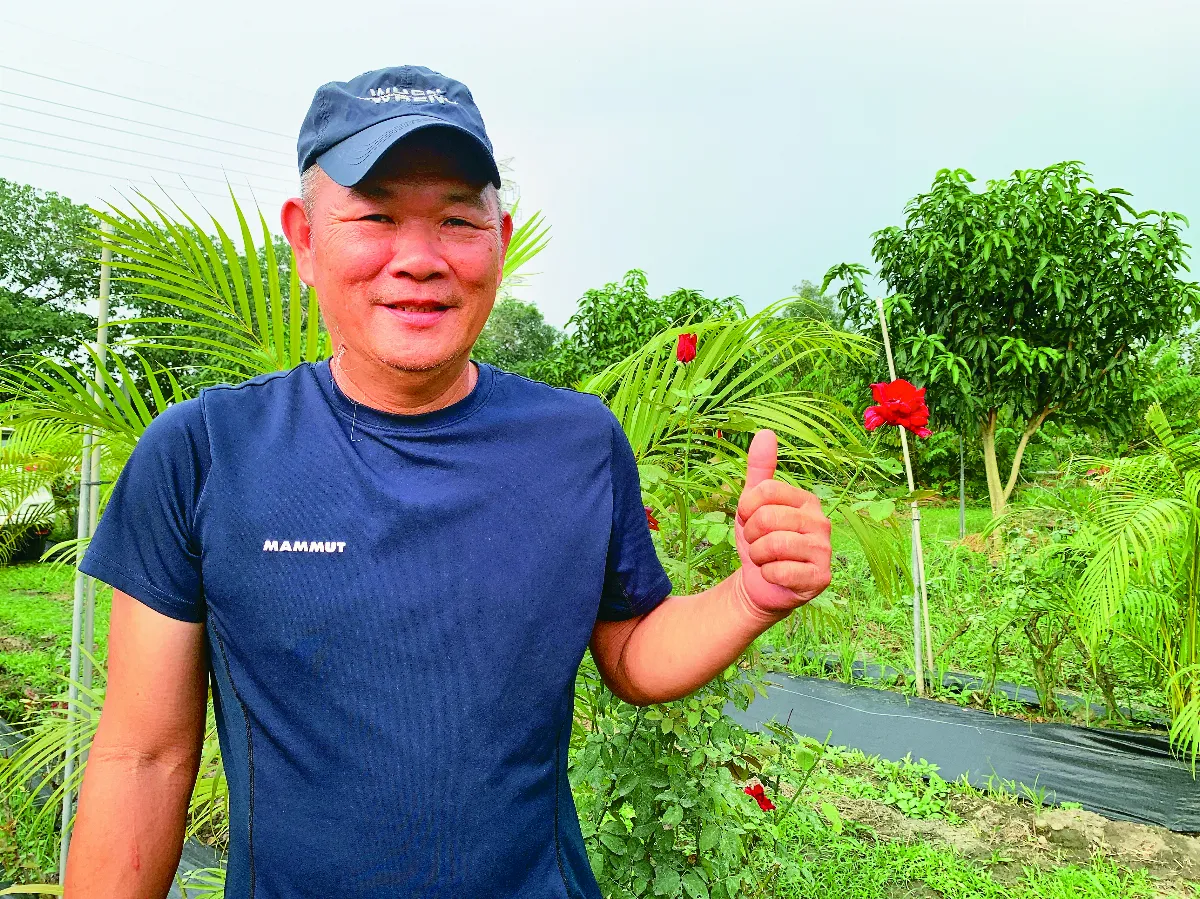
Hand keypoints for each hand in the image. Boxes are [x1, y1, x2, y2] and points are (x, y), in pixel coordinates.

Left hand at [734, 430, 832, 618]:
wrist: (761, 584)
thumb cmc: (759, 541)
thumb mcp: (752, 504)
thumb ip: (759, 469)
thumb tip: (766, 432)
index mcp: (807, 500)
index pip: (766, 491)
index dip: (746, 509)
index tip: (749, 520)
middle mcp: (822, 522)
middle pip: (767, 519)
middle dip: (750, 536)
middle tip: (757, 544)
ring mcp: (825, 551)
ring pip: (773, 545)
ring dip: (758, 556)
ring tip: (765, 559)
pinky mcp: (821, 577)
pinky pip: (781, 571)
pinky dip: (768, 575)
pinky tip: (775, 576)